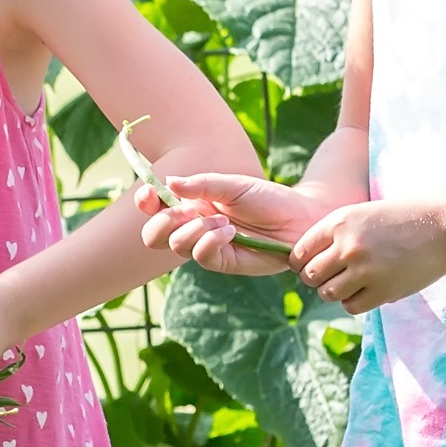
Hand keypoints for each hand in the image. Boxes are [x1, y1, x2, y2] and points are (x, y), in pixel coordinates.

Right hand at [147, 172, 329, 276]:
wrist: (300, 219)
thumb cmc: (268, 199)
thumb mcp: (233, 185)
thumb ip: (200, 184)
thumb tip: (168, 183)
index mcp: (192, 205)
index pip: (155, 209)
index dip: (146, 203)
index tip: (149, 193)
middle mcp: (194, 228)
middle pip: (153, 235)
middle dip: (165, 221)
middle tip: (189, 211)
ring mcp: (207, 247)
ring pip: (175, 246)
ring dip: (195, 229)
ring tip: (223, 221)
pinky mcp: (223, 263)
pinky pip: (201, 257)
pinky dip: (210, 241)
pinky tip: (230, 232)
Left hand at [294, 198, 445, 311]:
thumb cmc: (405, 218)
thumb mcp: (364, 214)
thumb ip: (337, 235)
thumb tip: (307, 264)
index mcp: (339, 221)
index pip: (300, 252)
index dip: (301, 263)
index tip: (310, 266)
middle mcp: (347, 246)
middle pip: (310, 275)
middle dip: (317, 279)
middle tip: (333, 277)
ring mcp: (365, 270)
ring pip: (328, 293)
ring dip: (336, 292)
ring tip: (353, 283)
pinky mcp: (383, 291)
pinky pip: (351, 306)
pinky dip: (355, 302)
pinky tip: (368, 290)